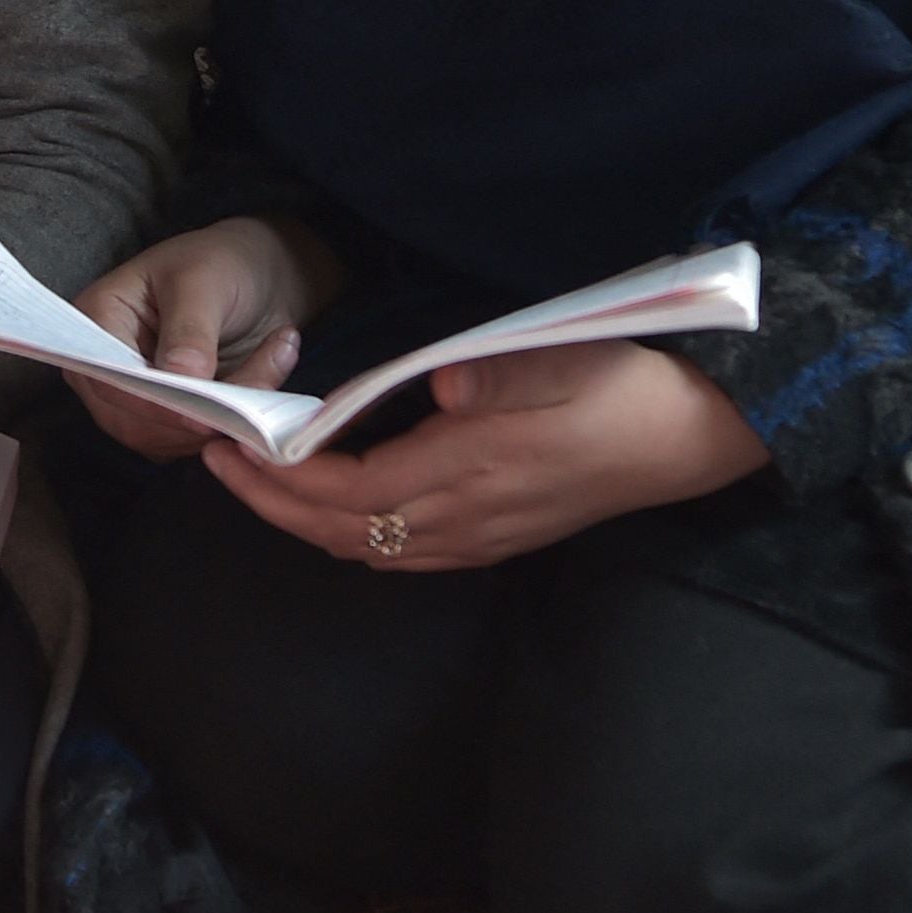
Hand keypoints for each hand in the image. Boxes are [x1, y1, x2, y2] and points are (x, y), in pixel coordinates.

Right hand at [69, 215, 338, 460]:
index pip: (109, 379)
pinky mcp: (171, 417)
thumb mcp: (205, 281)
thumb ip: (190, 331)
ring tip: (272, 360)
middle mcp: (108, 365)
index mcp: (98, 319)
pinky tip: (267, 371)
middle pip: (134, 420)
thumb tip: (179, 379)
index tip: (201, 415)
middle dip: (198, 415)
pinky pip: (197, 440)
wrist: (257, 277)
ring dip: (227, 415)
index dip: (151, 403)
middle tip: (255, 384)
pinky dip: (237, 420)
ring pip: (170, 438)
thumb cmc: (221, 263)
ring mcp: (138, 396)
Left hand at [204, 341, 769, 573]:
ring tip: (261, 483)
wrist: (693, 440)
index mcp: (471, 469)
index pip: (347, 492)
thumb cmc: (626, 388)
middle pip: (343, 531)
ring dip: (306, 522)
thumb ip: (498, 372)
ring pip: (369, 548)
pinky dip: (353, 533)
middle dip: (271, 505)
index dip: (280, 480)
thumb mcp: (565, 359)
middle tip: (217, 466)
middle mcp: (467, 517)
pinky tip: (338, 506)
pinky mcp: (497, 538)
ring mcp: (482, 536)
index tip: (229, 448)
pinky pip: (404, 553)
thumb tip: (438, 384)